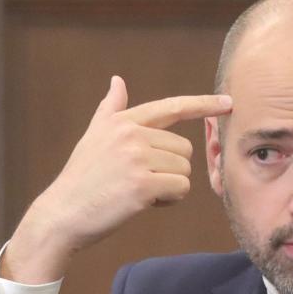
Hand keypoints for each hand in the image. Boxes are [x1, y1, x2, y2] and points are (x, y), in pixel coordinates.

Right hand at [0, 76, 232, 282]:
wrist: (64, 212)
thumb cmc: (82, 179)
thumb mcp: (94, 137)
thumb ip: (111, 109)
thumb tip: (117, 81)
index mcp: (123, 121)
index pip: (171, 107)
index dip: (203, 105)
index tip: (228, 103)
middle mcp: (131, 134)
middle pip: (184, 149)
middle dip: (171, 169)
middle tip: (143, 181)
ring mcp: (136, 158)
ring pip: (184, 170)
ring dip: (170, 187)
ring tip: (140, 192)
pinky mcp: (142, 184)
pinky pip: (180, 188)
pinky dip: (169, 200)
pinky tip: (146, 203)